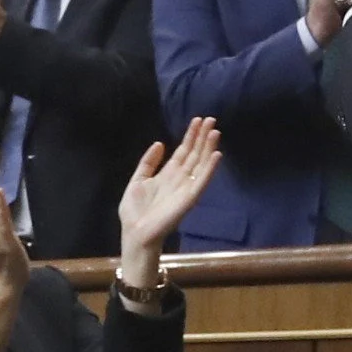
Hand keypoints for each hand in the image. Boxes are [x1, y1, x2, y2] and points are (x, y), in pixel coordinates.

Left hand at [114, 117, 221, 270]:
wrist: (135, 232)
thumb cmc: (134, 211)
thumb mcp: (137, 180)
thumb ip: (148, 162)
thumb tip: (160, 143)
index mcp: (168, 174)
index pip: (183, 151)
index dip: (190, 136)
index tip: (198, 120)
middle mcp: (180, 179)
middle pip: (194, 154)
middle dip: (202, 137)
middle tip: (211, 119)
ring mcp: (186, 188)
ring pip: (201, 163)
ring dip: (208, 147)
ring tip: (215, 131)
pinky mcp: (190, 198)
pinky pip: (202, 181)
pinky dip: (210, 168)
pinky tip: (217, 154)